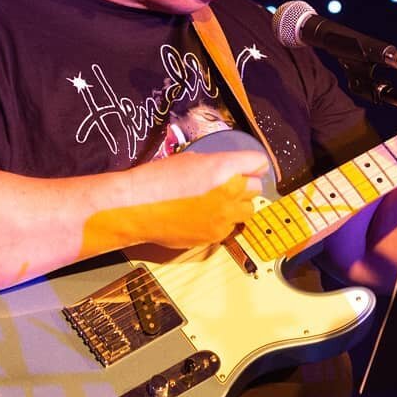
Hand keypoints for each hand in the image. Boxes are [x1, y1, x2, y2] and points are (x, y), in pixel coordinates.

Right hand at [117, 149, 270, 248]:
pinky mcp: (215, 236)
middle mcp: (229, 194)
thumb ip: (219, 165)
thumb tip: (234, 170)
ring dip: (237, 205)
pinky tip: (202, 216)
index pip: (259, 163)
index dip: (251, 164)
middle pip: (256, 188)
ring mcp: (223, 218)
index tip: (247, 167)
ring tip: (217, 202)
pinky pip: (229, 227)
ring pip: (247, 211)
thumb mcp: (191, 160)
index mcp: (223, 169)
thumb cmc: (157, 179)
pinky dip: (222, 222)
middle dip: (245, 185)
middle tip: (229, 184)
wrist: (137, 207)